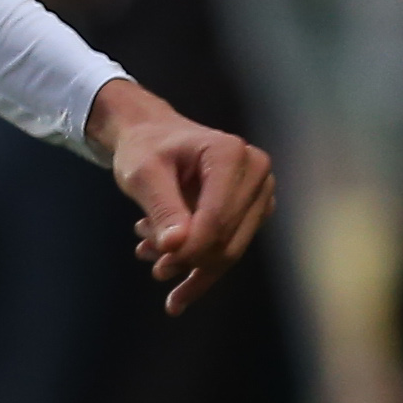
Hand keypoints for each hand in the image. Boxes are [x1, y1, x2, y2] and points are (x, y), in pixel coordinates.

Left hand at [84, 78, 274, 316]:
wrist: (154, 136)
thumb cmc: (147, 148)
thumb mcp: (142, 174)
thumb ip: (161, 210)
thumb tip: (175, 247)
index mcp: (231, 154)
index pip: (217, 218)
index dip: (189, 249)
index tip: (158, 266)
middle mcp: (256, 172)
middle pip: (227, 239)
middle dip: (186, 257)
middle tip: (146, 253)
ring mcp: (259, 192)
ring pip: (229, 250)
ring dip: (188, 261)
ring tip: (148, 248)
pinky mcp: (254, 210)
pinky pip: (230, 249)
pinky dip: (197, 263)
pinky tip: (168, 267)